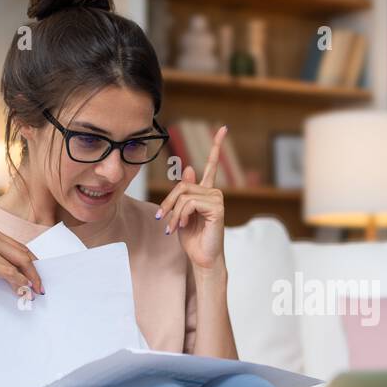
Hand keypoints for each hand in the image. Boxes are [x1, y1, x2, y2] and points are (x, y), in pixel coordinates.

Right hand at [0, 225, 43, 314]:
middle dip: (35, 273)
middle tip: (41, 289)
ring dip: (28, 281)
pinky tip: (22, 291)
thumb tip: (25, 272)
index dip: (33, 263)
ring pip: (18, 264)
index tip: (39, 278)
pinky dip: (19, 284)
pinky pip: (9, 273)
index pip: (19, 247)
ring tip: (32, 294)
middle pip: (23, 254)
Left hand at [157, 125, 227, 272]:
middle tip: (163, 219)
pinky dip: (180, 216)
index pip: (212, 165)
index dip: (217, 146)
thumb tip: (188, 168)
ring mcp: (217, 199)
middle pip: (182, 185)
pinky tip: (183, 226)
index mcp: (206, 192)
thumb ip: (183, 193)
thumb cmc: (193, 239)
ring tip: (173, 228)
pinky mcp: (217, 207)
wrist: (202, 258)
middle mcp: (214, 193)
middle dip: (168, 203)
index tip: (224, 128)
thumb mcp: (181, 213)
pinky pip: (189, 203)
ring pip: (183, 196)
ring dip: (173, 213)